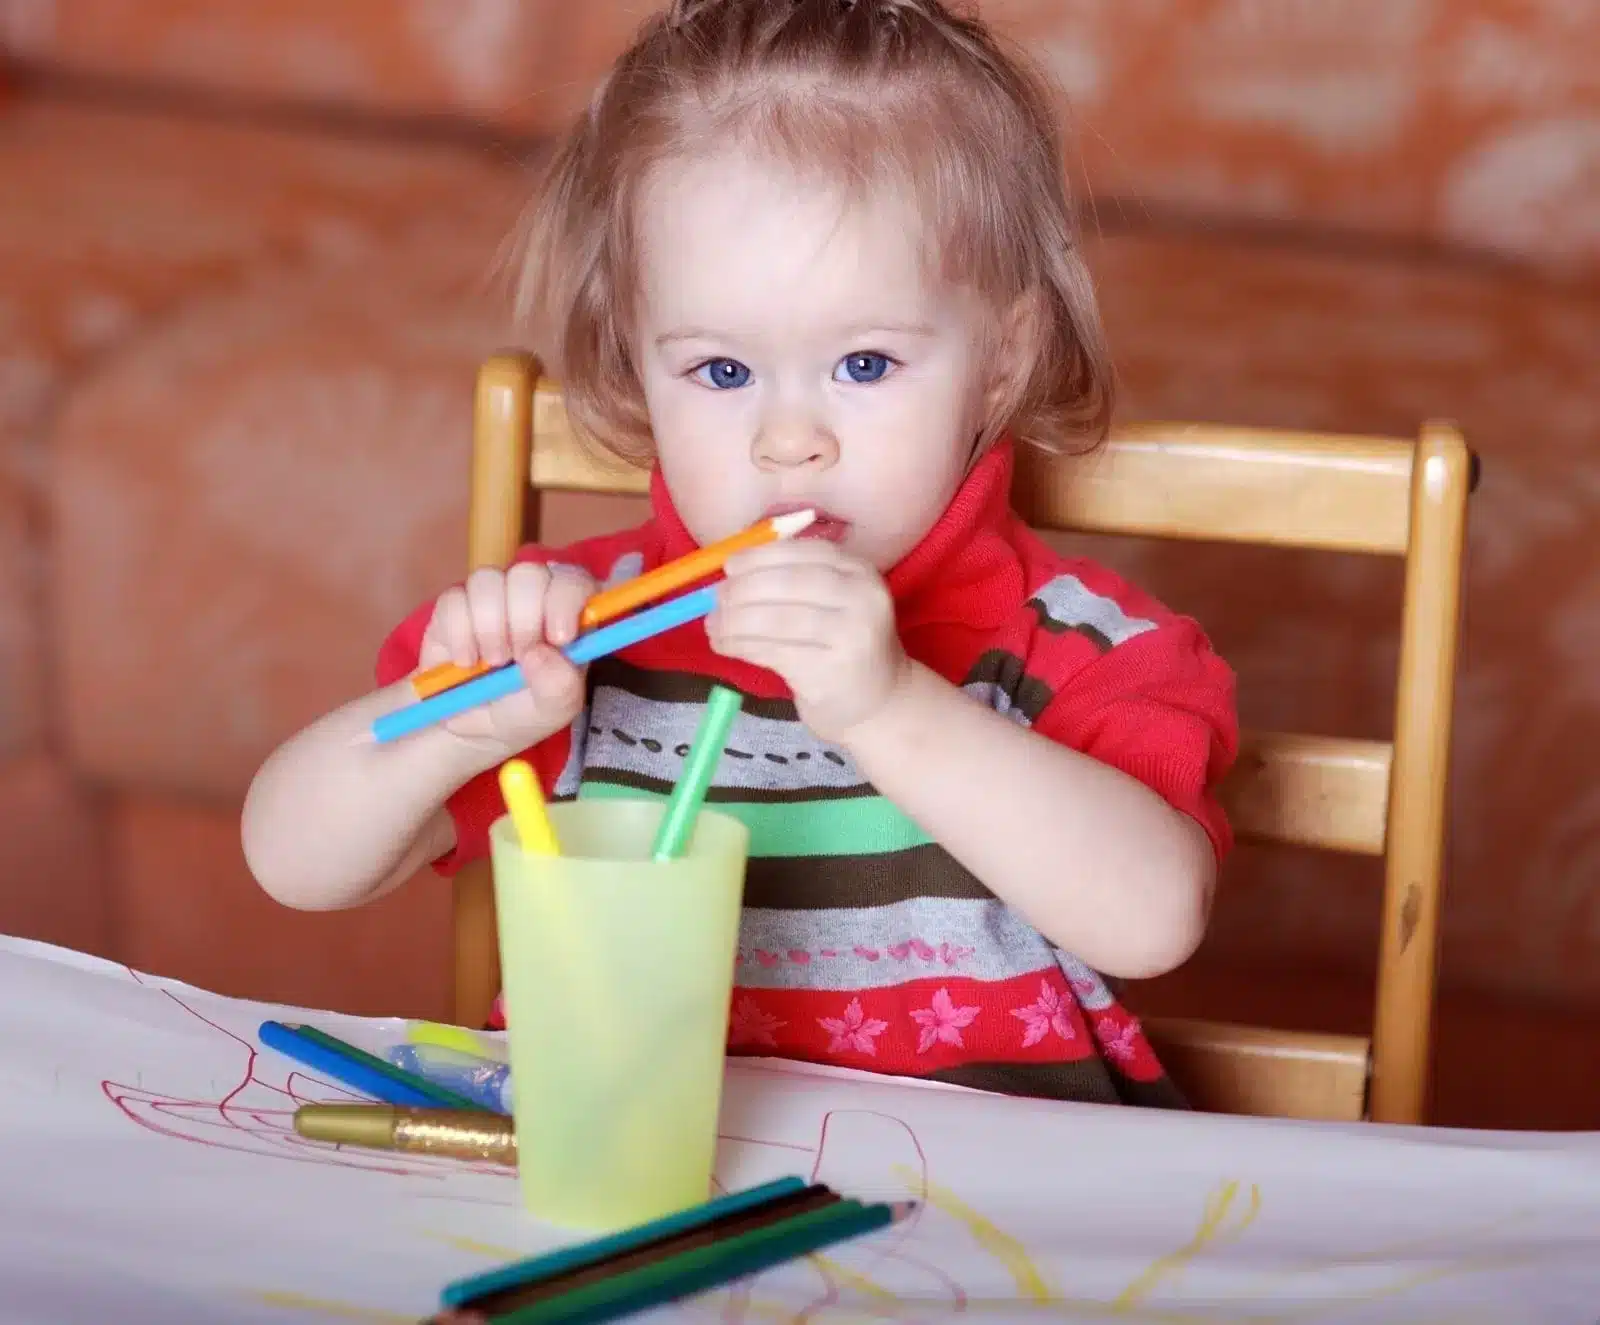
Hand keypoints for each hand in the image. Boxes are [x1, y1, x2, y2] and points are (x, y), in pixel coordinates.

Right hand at [415, 562, 593, 756]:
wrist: (470, 726)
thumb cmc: (523, 711)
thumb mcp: (552, 711)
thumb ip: (559, 686)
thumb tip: (540, 653)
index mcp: (567, 614)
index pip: (576, 580)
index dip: (567, 599)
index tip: (558, 638)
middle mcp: (532, 596)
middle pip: (530, 573)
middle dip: (524, 619)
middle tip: (518, 658)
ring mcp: (492, 596)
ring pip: (488, 579)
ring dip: (489, 627)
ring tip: (492, 662)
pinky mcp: (454, 605)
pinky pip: (454, 600)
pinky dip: (459, 634)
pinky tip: (466, 660)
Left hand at [709, 540, 909, 742]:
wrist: (879, 702)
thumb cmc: (842, 646)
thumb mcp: (832, 602)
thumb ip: (790, 580)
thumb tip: (729, 573)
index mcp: (859, 571)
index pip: (802, 552)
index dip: (760, 557)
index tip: (728, 567)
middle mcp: (862, 598)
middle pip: (787, 584)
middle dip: (741, 591)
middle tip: (714, 601)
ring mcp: (851, 636)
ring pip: (776, 620)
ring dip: (734, 622)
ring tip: (713, 627)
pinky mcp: (832, 672)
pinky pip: (774, 652)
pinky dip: (741, 646)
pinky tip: (725, 646)